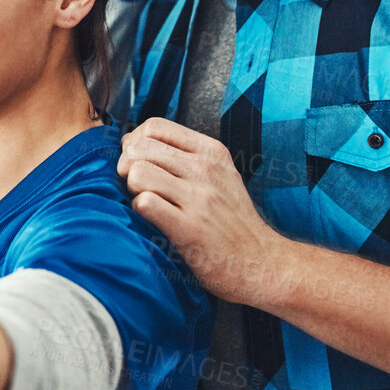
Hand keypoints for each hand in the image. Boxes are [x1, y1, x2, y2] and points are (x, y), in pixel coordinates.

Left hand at [116, 117, 299, 306]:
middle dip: (126, 165)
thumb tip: (134, 145)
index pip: (154, 126)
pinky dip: (139, 210)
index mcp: (211, 152)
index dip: (134, 142)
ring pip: (138, 172)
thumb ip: (184, 157)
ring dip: (132, 188)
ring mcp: (199, 198)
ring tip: (146, 201)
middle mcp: (205, 170)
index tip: (137, 161)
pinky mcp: (190, 228)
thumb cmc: (233, 222)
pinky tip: (152, 219)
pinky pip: (145, 203)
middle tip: (136, 186)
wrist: (263, 263)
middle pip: (139, 147)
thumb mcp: (220, 176)